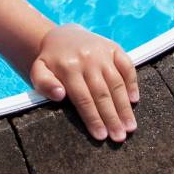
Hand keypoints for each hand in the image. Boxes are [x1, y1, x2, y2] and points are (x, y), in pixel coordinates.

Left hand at [29, 24, 138, 141]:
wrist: (62, 36)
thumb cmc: (51, 61)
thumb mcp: (38, 70)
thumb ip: (44, 83)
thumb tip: (60, 95)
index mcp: (68, 67)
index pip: (83, 98)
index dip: (93, 118)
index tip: (101, 136)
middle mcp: (87, 59)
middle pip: (102, 93)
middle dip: (112, 118)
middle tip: (119, 137)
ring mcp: (102, 52)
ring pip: (116, 82)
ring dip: (124, 106)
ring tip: (130, 127)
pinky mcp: (113, 47)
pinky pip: (127, 65)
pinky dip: (132, 82)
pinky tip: (134, 100)